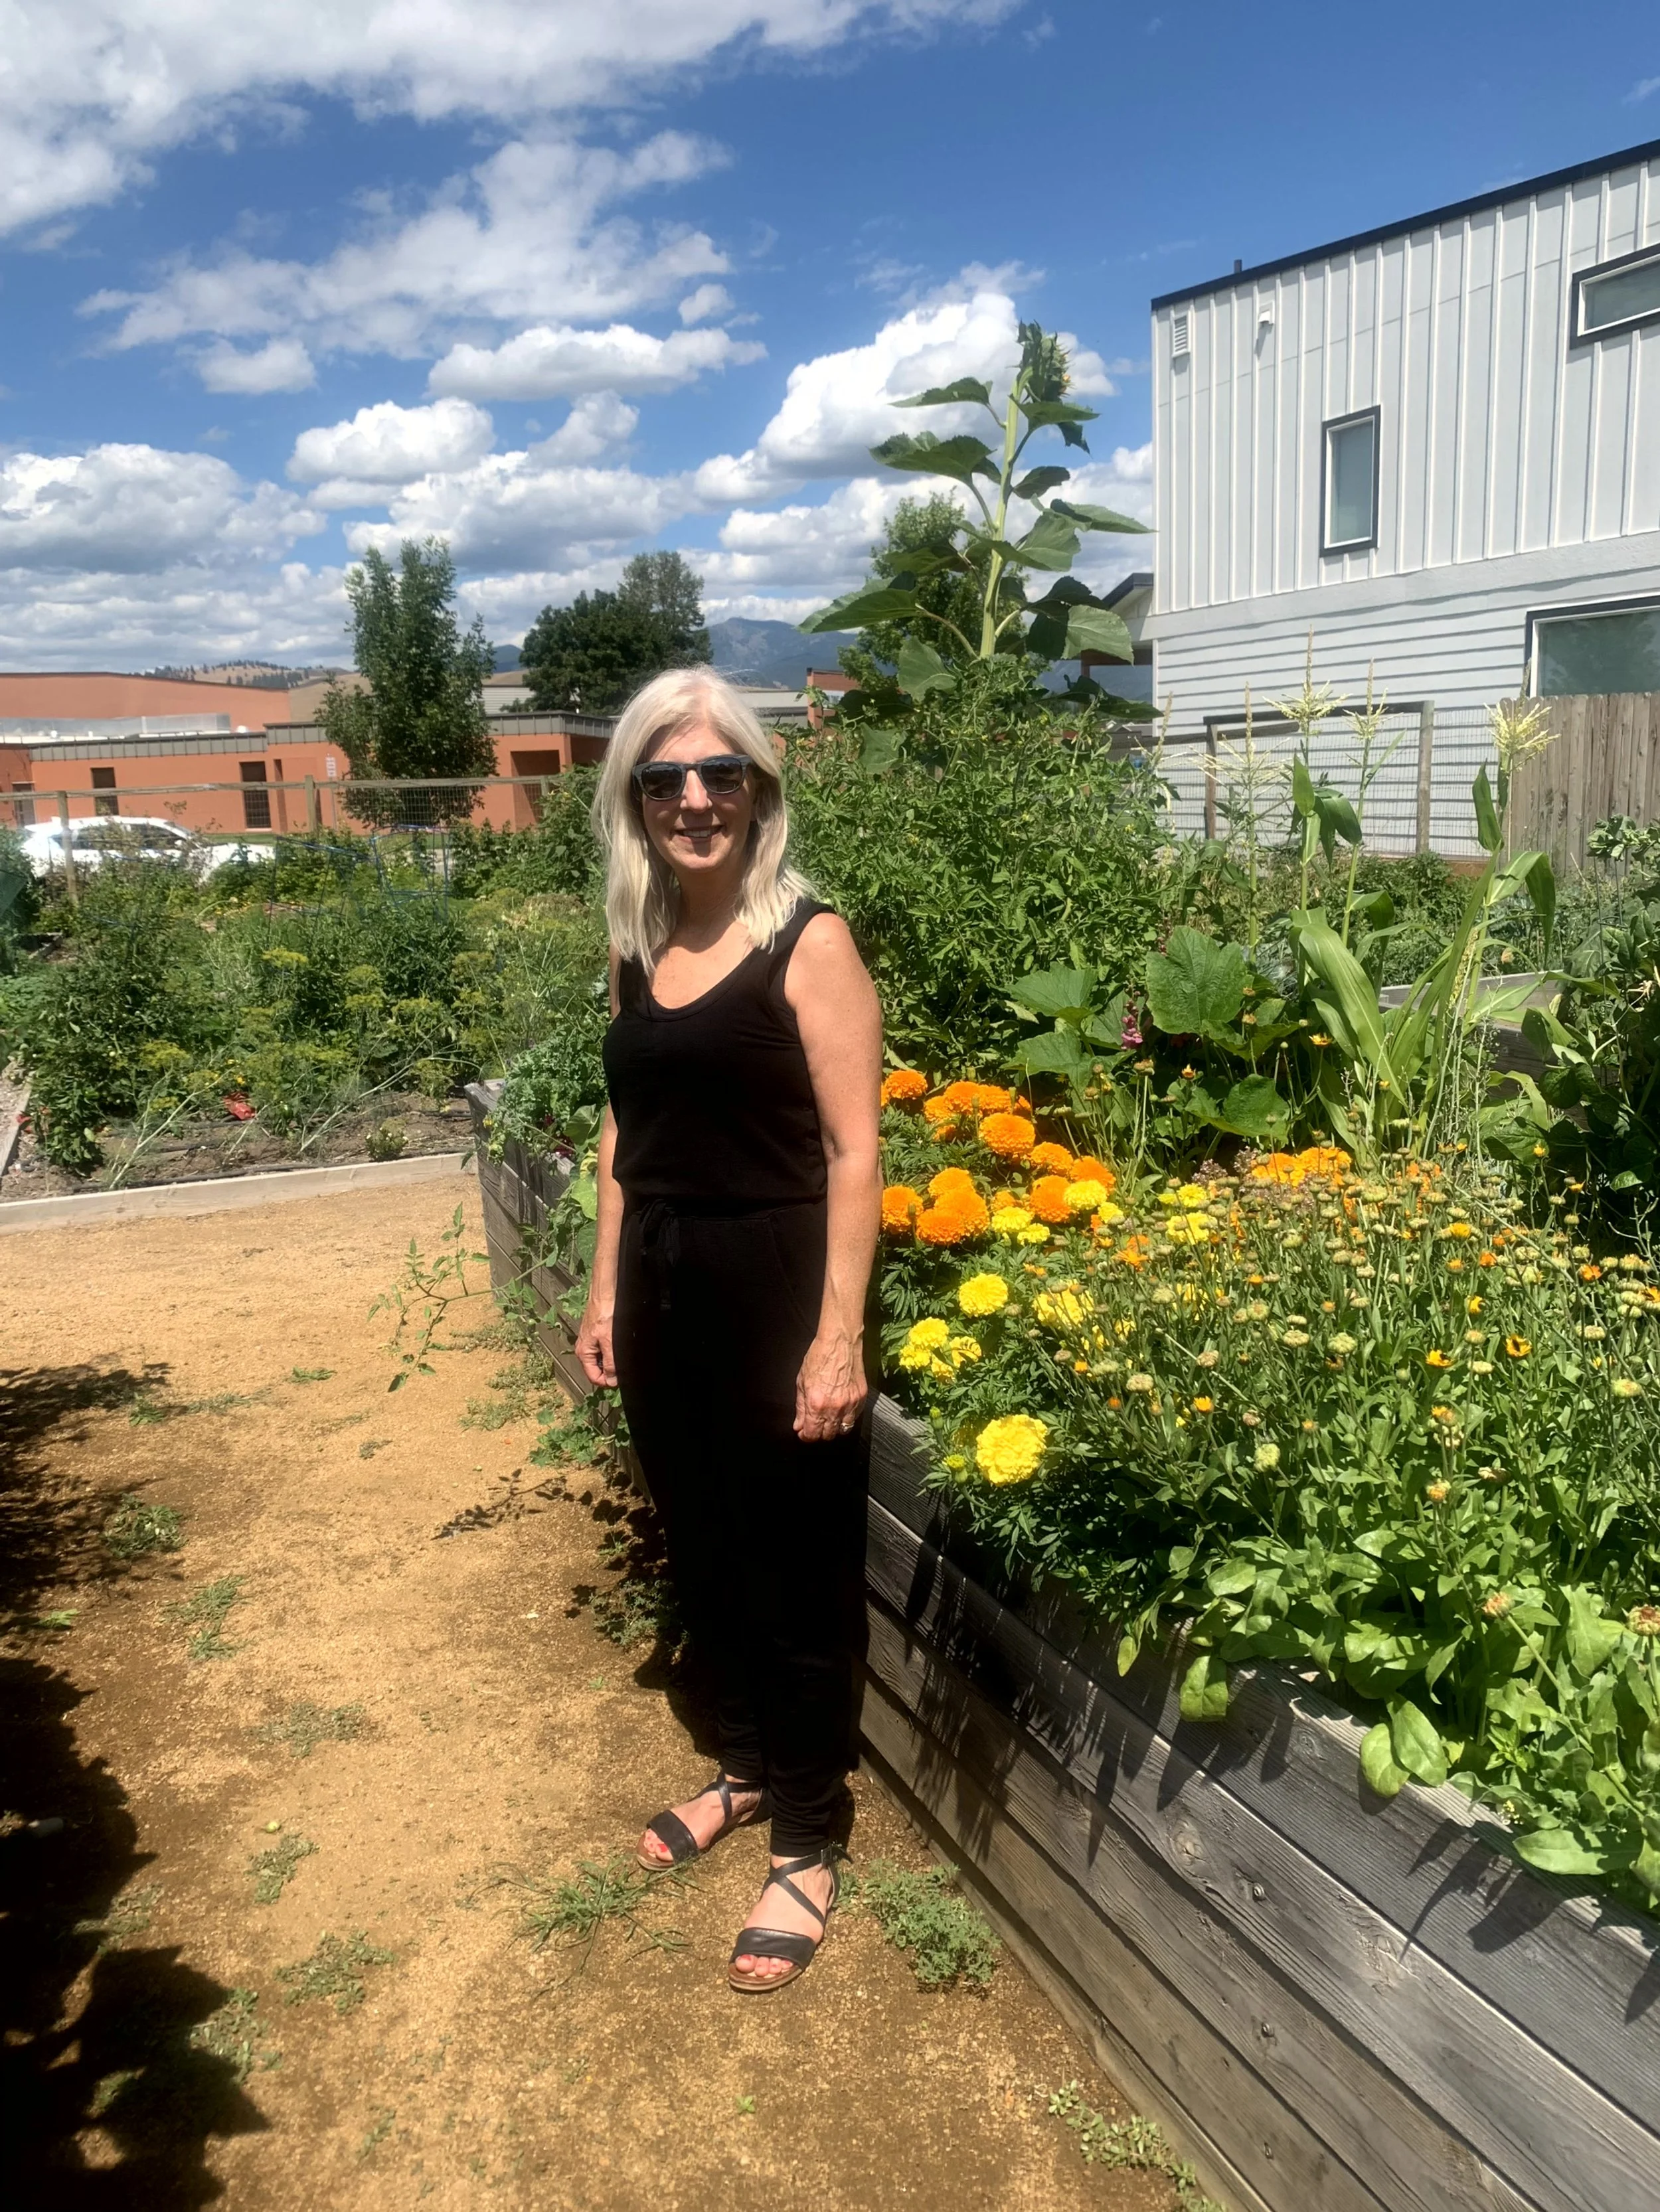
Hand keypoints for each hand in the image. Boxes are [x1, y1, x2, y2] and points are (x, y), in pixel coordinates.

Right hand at [575, 1300, 616, 1388]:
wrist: (604, 1295)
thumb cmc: (604, 1314)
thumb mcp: (609, 1342)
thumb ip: (610, 1363)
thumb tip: (612, 1380)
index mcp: (584, 1353)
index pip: (593, 1378)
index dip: (607, 1382)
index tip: (619, 1381)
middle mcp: (584, 1349)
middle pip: (596, 1371)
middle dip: (609, 1373)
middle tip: (622, 1371)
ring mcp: (589, 1342)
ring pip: (600, 1361)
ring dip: (610, 1363)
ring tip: (621, 1359)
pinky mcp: (596, 1336)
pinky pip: (603, 1351)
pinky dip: (610, 1354)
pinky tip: (617, 1349)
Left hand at [794, 1328, 865, 1442]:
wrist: (840, 1342)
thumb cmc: (818, 1357)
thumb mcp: (802, 1382)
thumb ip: (801, 1407)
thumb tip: (798, 1426)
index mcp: (816, 1404)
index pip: (812, 1434)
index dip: (806, 1436)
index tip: (804, 1433)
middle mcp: (834, 1408)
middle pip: (828, 1436)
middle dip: (819, 1433)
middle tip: (815, 1425)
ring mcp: (850, 1404)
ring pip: (843, 1430)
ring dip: (834, 1429)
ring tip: (828, 1420)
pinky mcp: (861, 1398)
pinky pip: (854, 1418)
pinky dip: (846, 1419)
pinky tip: (840, 1411)